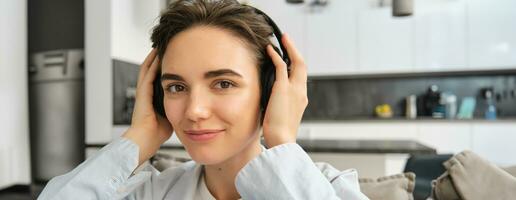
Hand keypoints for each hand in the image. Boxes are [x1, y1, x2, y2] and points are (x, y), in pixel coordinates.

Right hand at [123, 49, 173, 164]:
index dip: (164, 69)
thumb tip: (190, 107)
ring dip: (153, 58)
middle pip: (151, 71)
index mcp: (152, 99)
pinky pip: (147, 76)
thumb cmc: (155, 135)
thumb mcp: (171, 118)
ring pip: (147, 70)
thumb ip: (177, 110)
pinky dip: (152, 65)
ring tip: (160, 46)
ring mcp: (142, 93)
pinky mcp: (142, 95)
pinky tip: (158, 56)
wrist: (145, 141)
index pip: (158, 79)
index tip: (173, 60)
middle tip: (166, 47)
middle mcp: (146, 94)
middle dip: (158, 60)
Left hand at [262, 34, 307, 147]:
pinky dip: (276, 55)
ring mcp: (295, 89)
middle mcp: (301, 92)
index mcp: (301, 99)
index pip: (300, 77)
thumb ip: (278, 106)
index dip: (295, 65)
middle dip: (295, 51)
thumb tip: (268, 102)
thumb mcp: (280, 117)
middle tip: (287, 40)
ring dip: (289, 48)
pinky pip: (281, 66)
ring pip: (296, 62)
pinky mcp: (284, 88)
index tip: (289, 57)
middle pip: (302, 65)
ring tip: (282, 39)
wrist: (282, 140)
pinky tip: (270, 49)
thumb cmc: (278, 134)